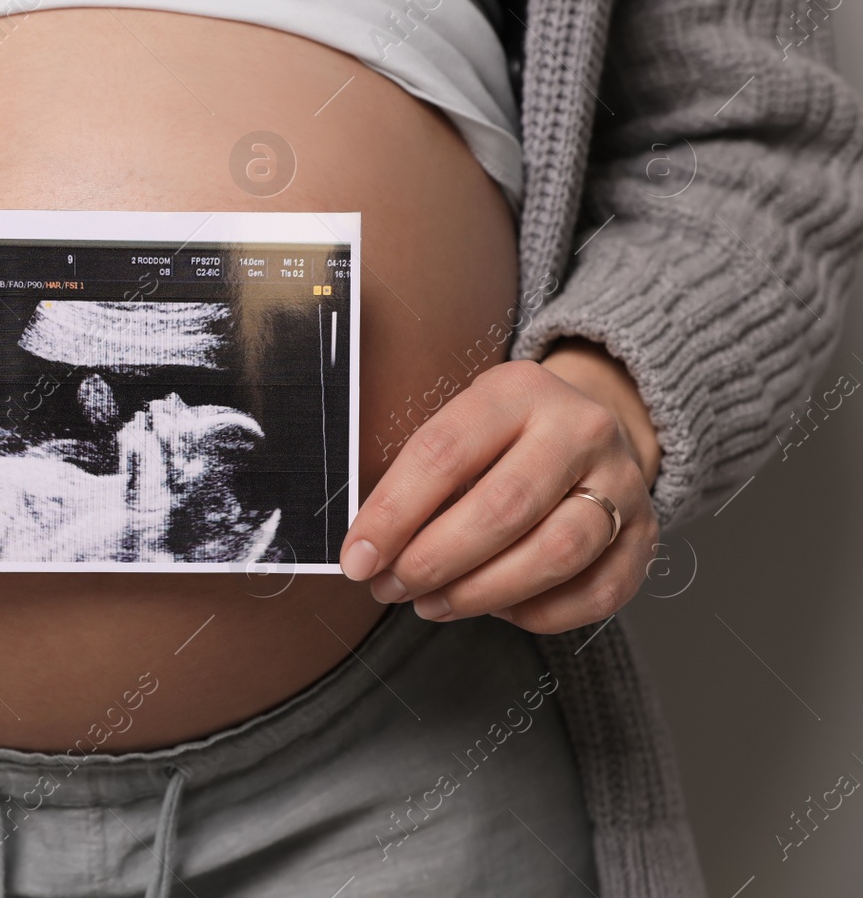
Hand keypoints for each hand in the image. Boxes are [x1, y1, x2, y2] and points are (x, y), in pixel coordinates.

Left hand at [338, 339, 661, 633]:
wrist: (593, 428)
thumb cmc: (503, 438)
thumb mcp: (461, 427)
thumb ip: (418, 478)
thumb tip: (369, 548)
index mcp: (518, 391)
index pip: (444, 454)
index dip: (393, 514)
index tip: (358, 559)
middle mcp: (580, 429)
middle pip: (502, 508)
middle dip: (434, 560)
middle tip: (392, 588)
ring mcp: (623, 482)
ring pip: (555, 553)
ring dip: (481, 592)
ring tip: (433, 604)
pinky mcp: (647, 535)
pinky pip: (596, 593)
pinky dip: (538, 614)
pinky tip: (498, 609)